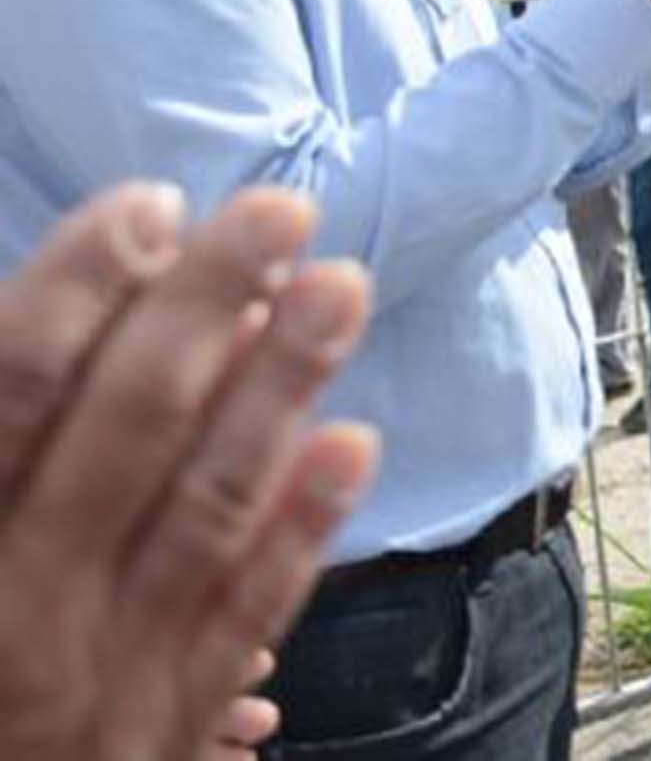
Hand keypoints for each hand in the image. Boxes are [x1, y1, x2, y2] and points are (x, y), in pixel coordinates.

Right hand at [0, 183, 379, 760]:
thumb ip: (16, 419)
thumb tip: (109, 300)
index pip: (9, 396)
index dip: (75, 290)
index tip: (151, 205)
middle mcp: (13, 605)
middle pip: (124, 430)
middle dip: (203, 308)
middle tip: (278, 209)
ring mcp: (101, 670)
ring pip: (203, 509)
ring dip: (279, 388)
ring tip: (341, 284)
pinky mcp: (173, 723)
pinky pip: (245, 616)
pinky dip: (299, 528)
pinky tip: (353, 440)